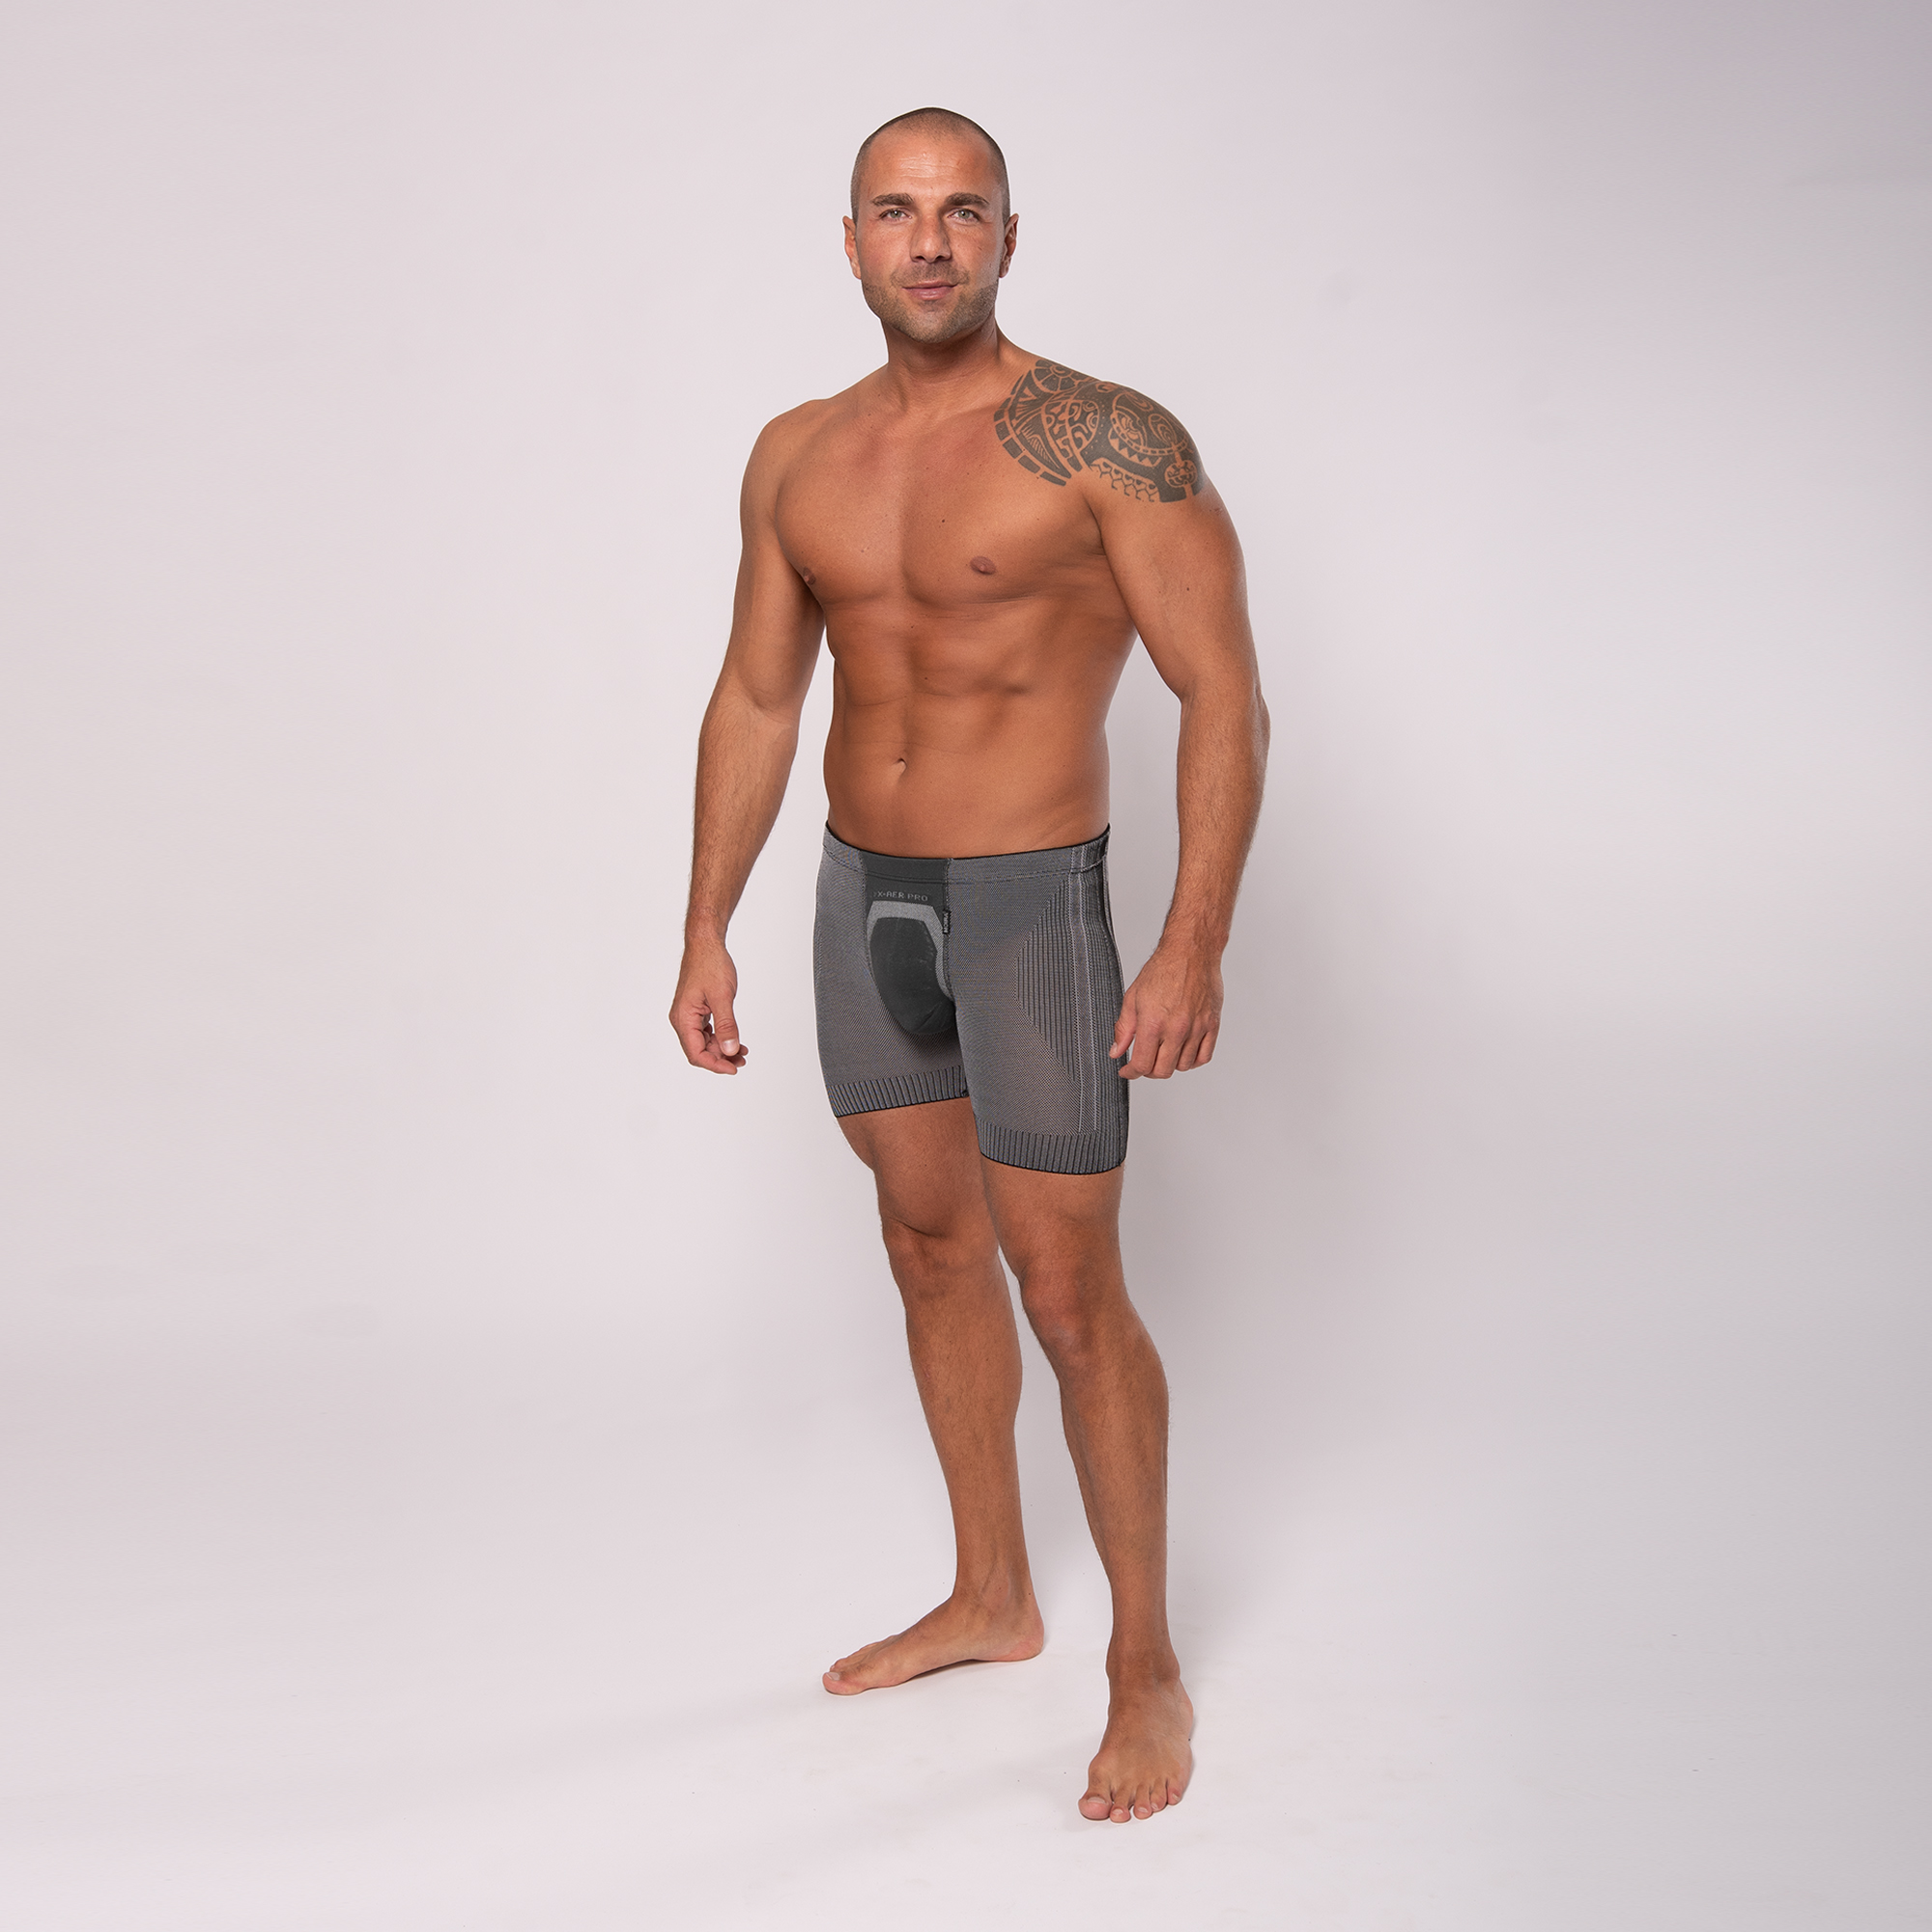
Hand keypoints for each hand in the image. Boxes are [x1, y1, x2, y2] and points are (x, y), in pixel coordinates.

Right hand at [671, 937, 749, 1073]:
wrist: (706, 944)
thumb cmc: (710, 964)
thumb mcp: (722, 997)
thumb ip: (727, 1025)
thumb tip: (730, 1050)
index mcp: (683, 1018)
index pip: (695, 1053)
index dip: (715, 1065)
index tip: (733, 1068)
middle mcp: (682, 1019)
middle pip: (699, 1051)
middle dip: (720, 1058)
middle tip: (741, 1060)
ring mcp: (688, 1015)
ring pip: (704, 1042)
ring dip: (722, 1049)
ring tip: (741, 1052)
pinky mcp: (696, 1010)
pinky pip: (707, 1031)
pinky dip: (720, 1037)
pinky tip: (734, 1040)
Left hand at [1110, 943, 1222, 1079]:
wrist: (1191, 952)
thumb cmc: (1163, 970)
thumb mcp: (1133, 997)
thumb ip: (1124, 1028)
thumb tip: (1116, 1051)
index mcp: (1153, 1022)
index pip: (1142, 1064)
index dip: (1131, 1073)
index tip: (1128, 1071)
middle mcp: (1176, 1028)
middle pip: (1163, 1071)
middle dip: (1149, 1071)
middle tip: (1144, 1063)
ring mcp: (1197, 1028)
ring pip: (1183, 1066)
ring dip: (1170, 1065)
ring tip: (1163, 1053)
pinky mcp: (1212, 1025)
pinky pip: (1204, 1057)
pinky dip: (1192, 1061)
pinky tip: (1182, 1052)